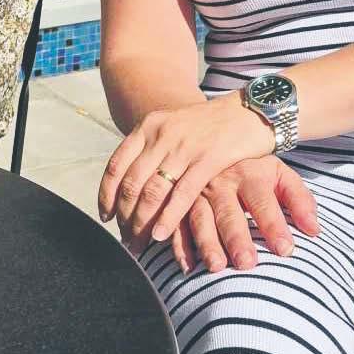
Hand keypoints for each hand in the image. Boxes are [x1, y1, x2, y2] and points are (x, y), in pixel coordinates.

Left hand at [98, 96, 274, 254]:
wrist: (247, 109)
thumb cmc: (210, 125)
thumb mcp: (173, 127)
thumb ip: (153, 149)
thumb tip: (133, 182)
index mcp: (148, 126)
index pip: (116, 165)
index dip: (107, 195)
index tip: (106, 216)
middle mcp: (161, 135)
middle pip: (132, 183)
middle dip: (125, 216)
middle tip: (125, 239)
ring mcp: (184, 147)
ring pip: (152, 192)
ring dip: (142, 222)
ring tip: (139, 243)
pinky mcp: (208, 159)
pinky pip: (181, 194)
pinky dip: (168, 218)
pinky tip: (160, 234)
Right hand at [167, 158, 319, 273]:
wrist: (217, 140)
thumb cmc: (255, 167)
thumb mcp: (280, 174)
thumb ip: (300, 200)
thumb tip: (314, 230)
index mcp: (249, 173)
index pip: (263, 201)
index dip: (274, 225)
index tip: (285, 250)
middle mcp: (220, 181)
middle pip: (229, 212)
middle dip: (237, 238)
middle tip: (247, 264)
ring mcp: (197, 192)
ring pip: (200, 218)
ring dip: (207, 243)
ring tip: (217, 267)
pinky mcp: (180, 202)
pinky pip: (177, 224)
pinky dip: (180, 246)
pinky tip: (188, 266)